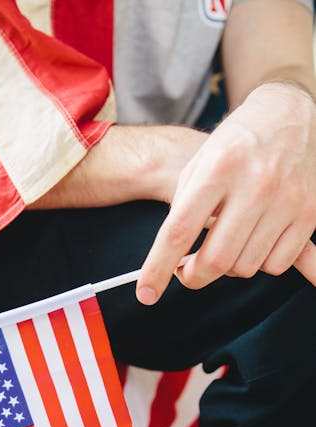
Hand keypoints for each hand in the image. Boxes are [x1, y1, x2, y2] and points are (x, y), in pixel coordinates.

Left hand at [136, 82, 315, 304]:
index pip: (179, 231)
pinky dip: (259, 263)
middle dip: (194, 276)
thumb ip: (182, 210)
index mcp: (218, 168)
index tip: (147, 293)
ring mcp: (286, 200)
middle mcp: (255, 184)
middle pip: (215, 260)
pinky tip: (252, 241)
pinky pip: (276, 264)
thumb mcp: (199, 164)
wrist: (289, 113)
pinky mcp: (309, 213)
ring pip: (245, 267)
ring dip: (227, 268)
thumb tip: (173, 260)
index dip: (158, 268)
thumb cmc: (235, 144)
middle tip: (187, 270)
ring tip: (224, 244)